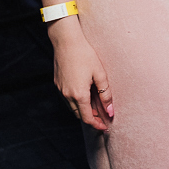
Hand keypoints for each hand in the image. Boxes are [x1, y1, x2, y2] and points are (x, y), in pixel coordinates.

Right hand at [48, 16, 112, 130]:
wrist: (66, 41)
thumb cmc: (85, 54)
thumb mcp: (99, 74)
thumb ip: (106, 94)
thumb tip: (110, 111)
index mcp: (79, 94)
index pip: (88, 118)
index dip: (97, 125)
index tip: (105, 127)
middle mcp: (67, 95)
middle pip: (79, 115)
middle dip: (91, 119)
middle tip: (103, 118)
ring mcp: (61, 90)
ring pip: (72, 108)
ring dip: (83, 111)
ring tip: (95, 107)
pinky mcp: (58, 84)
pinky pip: (67, 99)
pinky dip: (76, 102)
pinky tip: (84, 95)